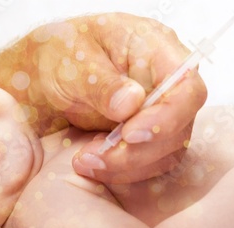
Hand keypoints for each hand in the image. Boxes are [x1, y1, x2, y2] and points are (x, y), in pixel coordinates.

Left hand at [31, 13, 206, 182]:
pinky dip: (120, 171)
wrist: (46, 72)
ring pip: (165, 153)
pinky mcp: (147, 137)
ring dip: (126, 167)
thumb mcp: (72, 61)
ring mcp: (160, 112)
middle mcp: (167, 83)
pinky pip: (148, 164)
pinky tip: (91, 163)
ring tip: (84, 161)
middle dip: (137, 152)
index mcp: (157, 49)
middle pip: (180, 128)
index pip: (188, 88)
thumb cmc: (62, 54)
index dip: (168, 117)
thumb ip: (101, 82)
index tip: (130, 135)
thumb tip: (133, 103)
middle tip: (93, 156)